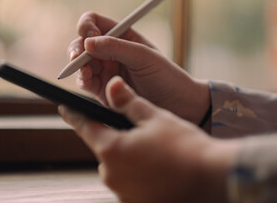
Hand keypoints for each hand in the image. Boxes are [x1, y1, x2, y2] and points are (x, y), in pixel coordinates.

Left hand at [58, 76, 237, 202]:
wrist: (212, 178)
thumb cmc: (184, 146)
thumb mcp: (154, 117)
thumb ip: (128, 102)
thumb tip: (112, 84)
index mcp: (111, 150)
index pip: (84, 126)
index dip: (74, 114)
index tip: (64, 107)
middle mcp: (111, 175)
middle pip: (105, 148)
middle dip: (115, 137)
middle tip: (137, 131)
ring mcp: (123, 193)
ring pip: (119, 166)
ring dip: (129, 156)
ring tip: (155, 151)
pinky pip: (130, 182)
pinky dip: (139, 173)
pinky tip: (159, 168)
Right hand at [68, 12, 209, 124]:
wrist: (177, 105)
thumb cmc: (166, 76)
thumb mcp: (143, 56)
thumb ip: (115, 47)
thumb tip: (87, 42)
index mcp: (122, 36)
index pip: (95, 22)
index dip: (87, 26)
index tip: (90, 37)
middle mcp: (111, 52)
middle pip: (82, 42)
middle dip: (77, 48)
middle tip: (79, 57)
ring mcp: (106, 71)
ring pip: (80, 63)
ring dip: (78, 66)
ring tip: (86, 73)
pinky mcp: (103, 90)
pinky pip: (85, 82)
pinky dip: (81, 80)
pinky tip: (87, 81)